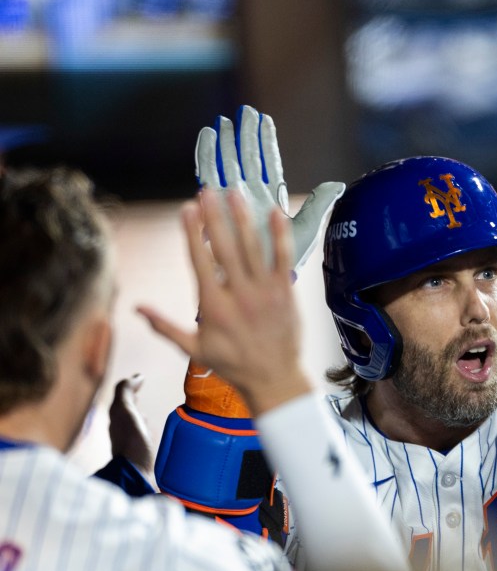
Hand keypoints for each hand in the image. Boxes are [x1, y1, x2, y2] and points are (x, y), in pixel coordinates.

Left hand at [108, 374, 154, 478]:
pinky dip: (142, 426)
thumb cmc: (132, 441)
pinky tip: (147, 430)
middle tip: (140, 389)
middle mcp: (119, 427)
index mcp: (116, 416)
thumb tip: (136, 377)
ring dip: (136, 412)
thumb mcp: (126, 411)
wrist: (135, 472)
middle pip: (124, 407)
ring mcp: (127, 439)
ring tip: (144, 410)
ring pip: (130, 420)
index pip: (122, 395)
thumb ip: (125, 392)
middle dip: (131, 398)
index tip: (141, 378)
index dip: (131, 385)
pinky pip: (137, 432)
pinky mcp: (135, 450)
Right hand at [139, 189, 311, 415]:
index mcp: (214, 306)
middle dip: (215, 217)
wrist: (274, 378)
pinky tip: (275, 212)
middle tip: (208, 192)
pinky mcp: (286, 291)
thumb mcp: (193, 349)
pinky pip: (284, 257)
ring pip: (254, 248)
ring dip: (243, 218)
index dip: (192, 233)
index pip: (200, 261)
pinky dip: (280, 235)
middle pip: (225, 248)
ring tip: (235, 194)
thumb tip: (136, 308)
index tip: (187, 210)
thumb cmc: (232, 364)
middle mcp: (239, 295)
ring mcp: (265, 292)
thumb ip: (164, 327)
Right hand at [196, 105, 345, 268]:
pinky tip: (207, 144)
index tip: (263, 119)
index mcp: (270, 198)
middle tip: (242, 112)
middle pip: (247, 160)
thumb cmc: (283, 260)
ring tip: (223, 123)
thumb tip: (338, 184)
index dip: (265, 141)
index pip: (268, 163)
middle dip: (245, 137)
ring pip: (229, 167)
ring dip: (226, 146)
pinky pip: (210, 179)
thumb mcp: (307, 230)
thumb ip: (319, 205)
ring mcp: (235, 203)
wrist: (262, 286)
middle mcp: (252, 197)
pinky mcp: (217, 208)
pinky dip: (208, 160)